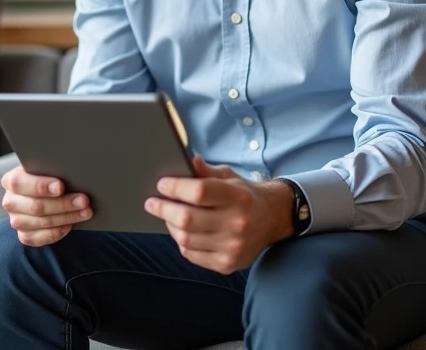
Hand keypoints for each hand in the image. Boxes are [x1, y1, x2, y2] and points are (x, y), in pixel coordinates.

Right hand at [0, 164, 92, 246]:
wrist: (48, 193)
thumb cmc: (50, 177)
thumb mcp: (49, 169)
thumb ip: (54, 169)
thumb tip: (72, 171)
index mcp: (12, 180)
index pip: (19, 183)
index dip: (40, 186)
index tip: (60, 187)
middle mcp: (10, 201)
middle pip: (35, 205)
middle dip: (63, 203)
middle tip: (84, 200)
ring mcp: (16, 220)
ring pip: (40, 222)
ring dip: (66, 217)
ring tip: (86, 212)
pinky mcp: (24, 235)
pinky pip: (38, 238)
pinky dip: (55, 232)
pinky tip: (69, 226)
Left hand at [144, 157, 294, 274]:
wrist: (273, 220)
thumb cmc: (245, 195)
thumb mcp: (231, 177)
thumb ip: (207, 172)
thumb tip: (188, 162)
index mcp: (238, 197)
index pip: (199, 192)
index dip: (175, 188)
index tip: (162, 185)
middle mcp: (237, 223)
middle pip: (187, 218)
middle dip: (164, 209)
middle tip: (152, 203)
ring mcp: (232, 247)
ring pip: (185, 239)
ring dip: (170, 226)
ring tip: (167, 216)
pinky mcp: (227, 264)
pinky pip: (191, 254)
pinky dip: (182, 242)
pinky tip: (182, 232)